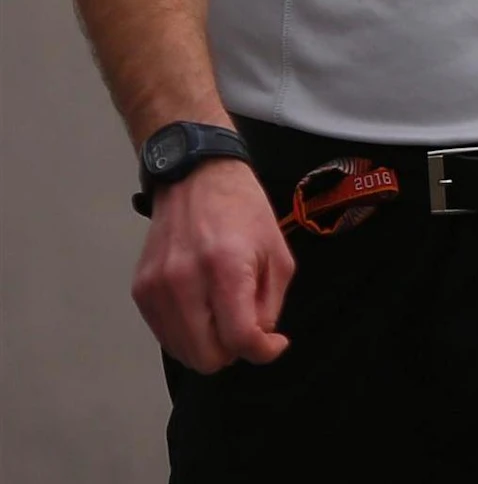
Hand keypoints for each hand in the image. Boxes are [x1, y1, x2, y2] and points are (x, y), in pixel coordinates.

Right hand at [132, 157, 291, 372]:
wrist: (195, 180)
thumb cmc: (245, 213)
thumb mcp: (278, 255)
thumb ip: (270, 305)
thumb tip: (258, 343)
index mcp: (225, 268)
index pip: (238, 338)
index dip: (262, 351)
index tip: (274, 342)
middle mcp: (183, 281)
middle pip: (205, 356)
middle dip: (233, 351)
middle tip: (246, 326)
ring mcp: (155, 288)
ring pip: (183, 352)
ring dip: (208, 345)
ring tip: (223, 315)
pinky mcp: (139, 291)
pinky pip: (165, 336)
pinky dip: (187, 334)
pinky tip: (201, 309)